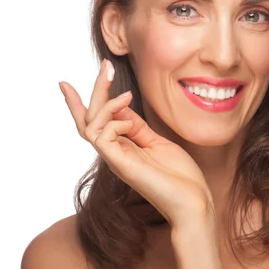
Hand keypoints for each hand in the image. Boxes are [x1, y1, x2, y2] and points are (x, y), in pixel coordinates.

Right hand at [59, 59, 213, 226]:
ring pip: (90, 127)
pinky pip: (102, 138)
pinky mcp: (122, 166)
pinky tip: (129, 120)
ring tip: (126, 94)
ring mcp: (117, 160)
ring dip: (104, 104)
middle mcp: (115, 153)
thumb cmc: (180, 176)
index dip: (86, 101)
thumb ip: (138, 127)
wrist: (193, 202)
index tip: (75, 80)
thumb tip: (123, 106)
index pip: (97, 123)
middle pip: (88, 121)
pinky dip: (113, 122)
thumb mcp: (158, 142)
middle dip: (92, 92)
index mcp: (124, 148)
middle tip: (104, 67)